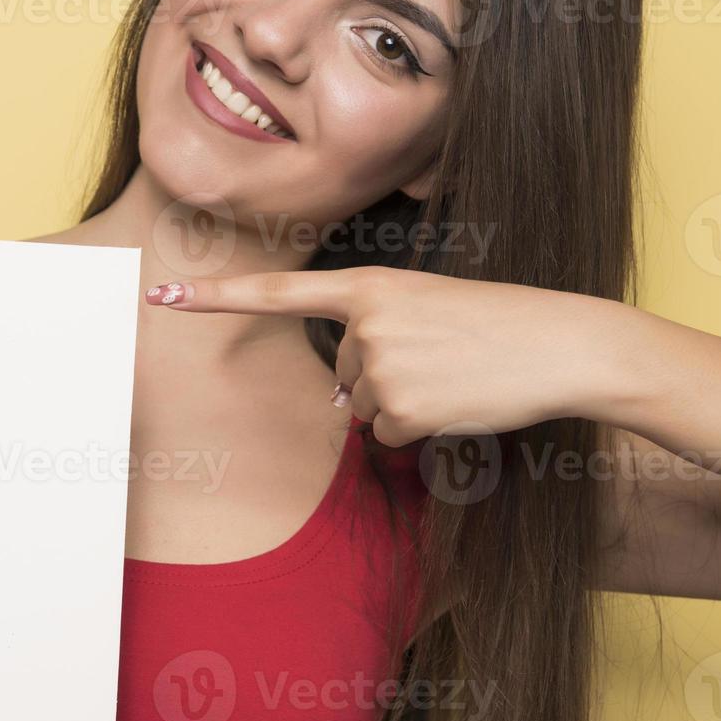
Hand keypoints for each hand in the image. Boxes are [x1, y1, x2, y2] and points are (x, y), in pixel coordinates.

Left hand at [144, 265, 629, 445]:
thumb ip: (371, 338)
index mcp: (370, 285)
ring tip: (457, 377)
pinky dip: (422, 431)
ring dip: (406, 404)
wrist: (560, 343)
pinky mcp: (401, 407)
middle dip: (386, 378)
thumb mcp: (426, 309)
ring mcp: (380, 365)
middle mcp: (364, 322)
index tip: (161, 297)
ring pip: (364, 408)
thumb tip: (342, 405)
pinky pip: (388, 435)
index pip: (279, 293)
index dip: (215, 298)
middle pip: (343, 375)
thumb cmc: (499, 326)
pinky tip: (458, 403)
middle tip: (444, 359)